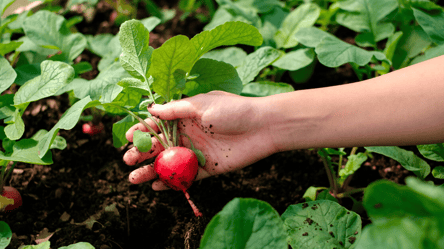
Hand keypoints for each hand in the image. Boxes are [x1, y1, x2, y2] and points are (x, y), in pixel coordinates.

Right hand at [123, 91, 276, 189]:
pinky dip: (173, 182)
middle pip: (160, 146)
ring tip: (134, 179)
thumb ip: (176, 110)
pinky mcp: (208, 168)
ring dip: (152, 171)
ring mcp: (198, 152)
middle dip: (142, 153)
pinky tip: (158, 186)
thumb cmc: (234, 110)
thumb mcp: (202, 105)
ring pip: (170, 163)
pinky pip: (187, 177)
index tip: (127, 139)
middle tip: (128, 161)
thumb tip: (150, 109)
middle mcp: (189, 134)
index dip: (142, 131)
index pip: (158, 124)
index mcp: (186, 116)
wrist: (263, 126)